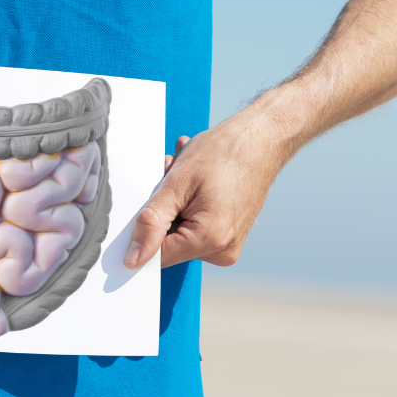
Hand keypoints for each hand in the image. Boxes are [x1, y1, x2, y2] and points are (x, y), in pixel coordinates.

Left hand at [123, 116, 284, 268]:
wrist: (262, 139)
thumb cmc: (225, 152)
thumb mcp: (177, 182)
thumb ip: (151, 222)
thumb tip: (133, 258)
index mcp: (210, 240)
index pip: (157, 257)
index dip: (142, 230)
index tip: (148, 203)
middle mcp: (222, 251)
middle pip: (168, 243)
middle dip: (162, 210)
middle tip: (171, 176)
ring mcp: (227, 245)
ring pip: (179, 232)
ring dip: (174, 203)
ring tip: (187, 174)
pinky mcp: (228, 237)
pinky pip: (194, 227)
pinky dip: (187, 205)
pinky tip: (196, 183)